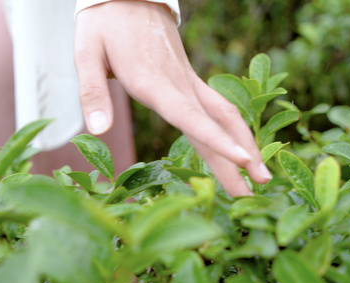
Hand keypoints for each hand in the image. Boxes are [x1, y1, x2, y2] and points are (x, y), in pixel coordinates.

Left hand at [74, 1, 271, 195]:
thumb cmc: (105, 24)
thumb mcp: (87, 54)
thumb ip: (93, 93)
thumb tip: (99, 131)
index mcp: (152, 81)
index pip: (190, 116)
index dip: (217, 140)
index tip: (243, 162)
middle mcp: (177, 83)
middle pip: (216, 124)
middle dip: (240, 158)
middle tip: (259, 190)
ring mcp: (187, 81)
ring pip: (224, 115)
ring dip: (245, 144)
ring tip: (262, 175)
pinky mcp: (189, 80)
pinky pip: (218, 107)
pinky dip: (234, 130)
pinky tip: (243, 147)